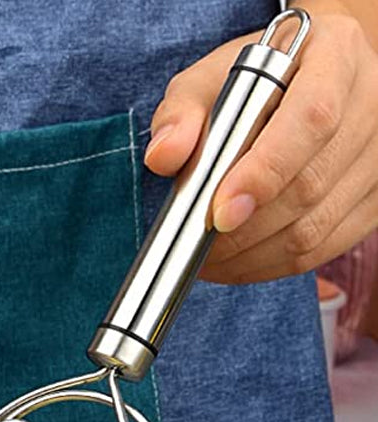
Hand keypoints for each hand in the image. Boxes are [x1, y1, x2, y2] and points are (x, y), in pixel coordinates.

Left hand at [144, 0, 377, 282]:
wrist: (300, 85)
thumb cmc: (249, 82)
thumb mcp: (207, 79)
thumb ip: (182, 113)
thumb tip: (163, 156)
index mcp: (335, 56)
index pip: (311, 120)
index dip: (264, 172)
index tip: (219, 210)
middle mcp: (370, 104)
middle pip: (310, 184)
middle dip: (245, 228)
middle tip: (197, 243)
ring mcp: (377, 158)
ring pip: (315, 227)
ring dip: (252, 255)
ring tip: (207, 260)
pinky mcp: (372, 201)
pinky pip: (320, 250)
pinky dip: (269, 266)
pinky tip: (234, 264)